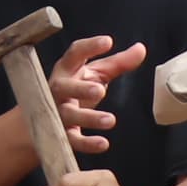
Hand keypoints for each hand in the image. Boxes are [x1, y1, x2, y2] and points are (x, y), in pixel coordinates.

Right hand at [47, 36, 144, 156]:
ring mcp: (56, 112)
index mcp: (67, 69)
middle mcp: (58, 89)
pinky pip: (71, 140)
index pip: (75, 53)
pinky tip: (103, 144)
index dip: (89, 47)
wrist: (45, 119)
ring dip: (88, 118)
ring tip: (110, 120)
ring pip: (68, 115)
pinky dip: (86, 144)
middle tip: (100, 90)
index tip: (108, 42)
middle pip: (63, 88)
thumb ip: (118, 62)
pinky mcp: (61, 134)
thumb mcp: (96, 73)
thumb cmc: (76, 89)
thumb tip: (141, 48)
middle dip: (81, 89)